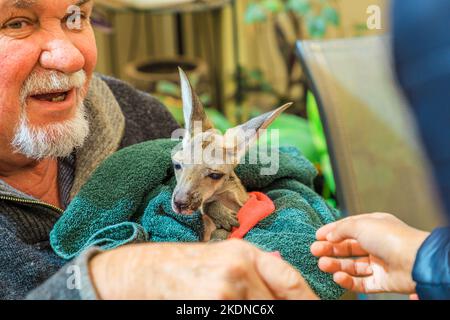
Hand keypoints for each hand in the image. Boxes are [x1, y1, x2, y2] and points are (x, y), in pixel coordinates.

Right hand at [90, 239, 318, 299]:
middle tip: (272, 309)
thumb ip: (256, 274)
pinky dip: (240, 316)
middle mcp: (239, 269)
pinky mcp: (211, 304)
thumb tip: (284, 295)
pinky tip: (226, 306)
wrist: (146, 272)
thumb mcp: (225, 260)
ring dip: (254, 313)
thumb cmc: (188, 267)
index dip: (308, 300)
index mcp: (246, 253)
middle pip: (278, 303)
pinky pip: (239, 316)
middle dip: (284, 312)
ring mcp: (225, 289)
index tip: (317, 309)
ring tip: (239, 304)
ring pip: (261, 311)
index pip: (290, 280)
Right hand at [310, 213, 429, 293]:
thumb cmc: (391, 238)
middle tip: (314, 250)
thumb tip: (329, 235)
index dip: (332, 231)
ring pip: (352, 265)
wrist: (414, 261)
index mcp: (374, 226)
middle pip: (348, 247)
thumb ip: (341, 229)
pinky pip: (360, 282)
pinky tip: (337, 276)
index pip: (348, 228)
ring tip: (322, 264)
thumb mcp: (360, 224)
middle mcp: (376, 244)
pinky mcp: (381, 281)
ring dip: (335, 265)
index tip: (317, 236)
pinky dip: (347, 280)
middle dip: (330, 249)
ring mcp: (379, 263)